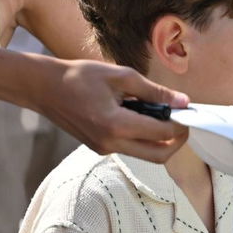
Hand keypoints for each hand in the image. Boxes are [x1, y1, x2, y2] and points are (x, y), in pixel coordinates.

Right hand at [35, 58, 188, 159]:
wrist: (43, 87)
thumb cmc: (79, 76)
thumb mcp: (121, 76)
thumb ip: (154, 92)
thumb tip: (183, 102)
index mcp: (116, 125)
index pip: (163, 133)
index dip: (182, 124)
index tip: (189, 111)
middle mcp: (110, 144)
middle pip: (159, 156)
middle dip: (177, 141)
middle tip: (182, 121)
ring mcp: (103, 149)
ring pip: (145, 154)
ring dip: (160, 139)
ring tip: (158, 112)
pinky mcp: (99, 147)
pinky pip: (130, 148)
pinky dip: (143, 136)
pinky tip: (139, 114)